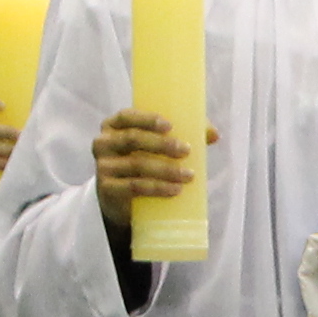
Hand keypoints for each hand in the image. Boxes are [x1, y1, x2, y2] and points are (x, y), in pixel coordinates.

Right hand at [92, 106, 196, 236]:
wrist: (120, 200)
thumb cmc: (142, 162)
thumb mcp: (157, 146)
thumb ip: (185, 133)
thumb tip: (214, 134)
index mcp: (113, 125)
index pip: (127, 116)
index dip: (147, 119)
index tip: (170, 126)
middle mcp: (103, 143)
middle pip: (133, 139)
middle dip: (162, 144)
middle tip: (186, 151)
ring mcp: (103, 166)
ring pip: (137, 165)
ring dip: (166, 170)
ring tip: (188, 175)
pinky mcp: (107, 189)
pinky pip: (134, 186)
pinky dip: (157, 188)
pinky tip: (174, 190)